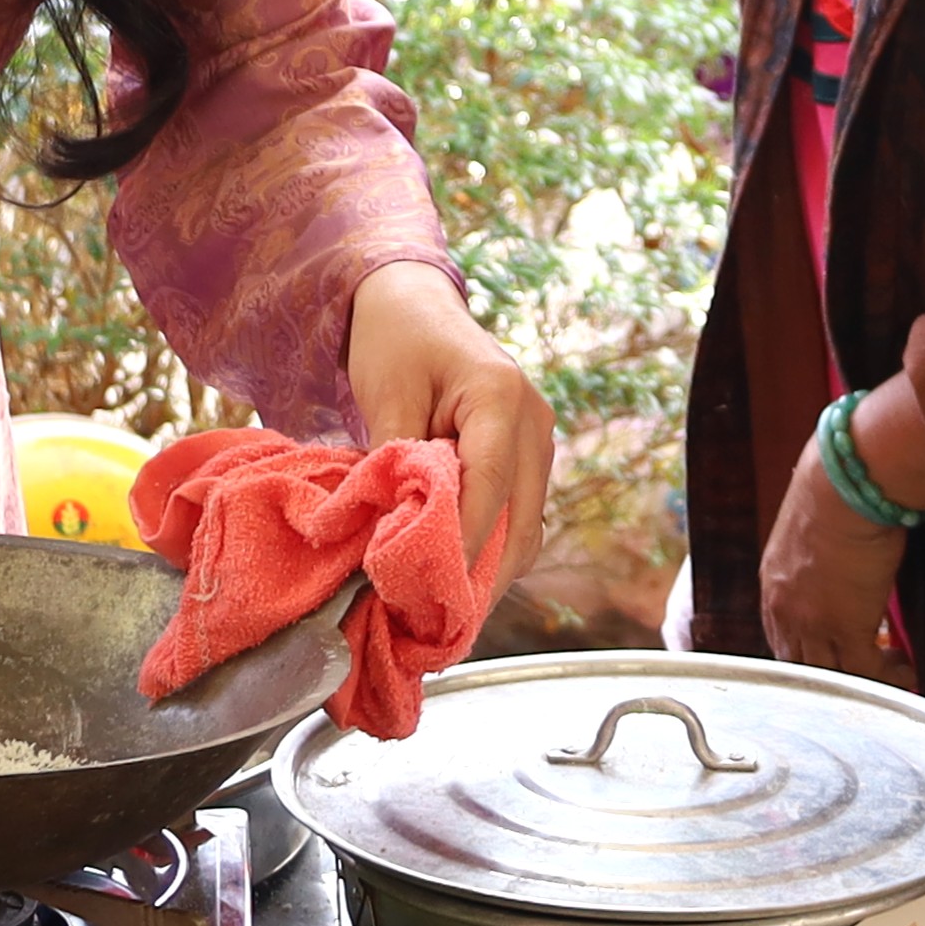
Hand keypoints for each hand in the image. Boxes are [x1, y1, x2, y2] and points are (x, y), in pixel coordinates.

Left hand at [345, 260, 549, 581]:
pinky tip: (455, 579)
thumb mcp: (387, 394)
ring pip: (525, 527)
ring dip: (490, 570)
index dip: (465, 540)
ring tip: (445, 611)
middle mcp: (535, 423)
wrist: (412, 305)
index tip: (431, 583)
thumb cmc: (396, 340)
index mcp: (503, 397)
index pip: (492, 484)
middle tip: (441, 620)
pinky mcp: (525, 459)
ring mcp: (537, 443)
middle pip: (523, 519)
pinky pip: (516, 516)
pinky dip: (490, 550)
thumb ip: (397, 461)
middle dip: (485, 575)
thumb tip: (396, 531)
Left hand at [757, 454, 911, 676]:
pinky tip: (907, 670)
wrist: (845, 484)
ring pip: (832, 676)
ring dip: (861, 681)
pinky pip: (866, 673)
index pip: (781, 636)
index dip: (807, 652)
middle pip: (800, 666)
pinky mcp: (847, 630)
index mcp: (773, 584)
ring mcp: (813, 625)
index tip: (831, 655)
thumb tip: (844, 548)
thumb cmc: (836, 489)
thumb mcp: (811, 528)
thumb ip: (819, 550)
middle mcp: (785, 611)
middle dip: (830, 676)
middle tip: (861, 677)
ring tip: (891, 673)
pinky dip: (888, 678)